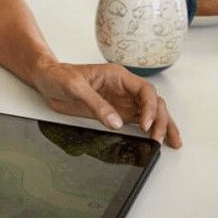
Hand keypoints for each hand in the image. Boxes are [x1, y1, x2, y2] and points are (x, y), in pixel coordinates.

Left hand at [28, 60, 181, 147]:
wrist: (46, 80)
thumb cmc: (59, 75)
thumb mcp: (76, 87)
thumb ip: (96, 104)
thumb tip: (115, 122)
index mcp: (118, 76)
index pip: (145, 91)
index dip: (150, 107)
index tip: (146, 124)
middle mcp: (124, 88)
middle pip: (153, 102)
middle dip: (161, 120)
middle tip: (159, 139)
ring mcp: (121, 101)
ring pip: (150, 113)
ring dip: (162, 126)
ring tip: (171, 142)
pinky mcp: (115, 112)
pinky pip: (137, 121)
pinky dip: (149, 131)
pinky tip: (155, 140)